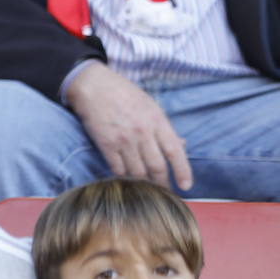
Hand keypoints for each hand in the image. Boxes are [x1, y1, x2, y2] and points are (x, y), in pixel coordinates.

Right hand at [66, 61, 192, 190]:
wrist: (93, 86)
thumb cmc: (123, 93)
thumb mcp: (150, 106)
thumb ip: (165, 127)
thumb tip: (182, 145)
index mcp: (157, 121)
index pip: (175, 152)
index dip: (183, 172)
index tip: (186, 186)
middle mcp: (142, 133)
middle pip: (157, 167)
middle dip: (162, 184)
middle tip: (164, 192)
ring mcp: (123, 140)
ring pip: (137, 172)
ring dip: (142, 183)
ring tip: (145, 188)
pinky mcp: (105, 144)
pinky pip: (118, 168)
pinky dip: (123, 176)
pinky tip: (125, 176)